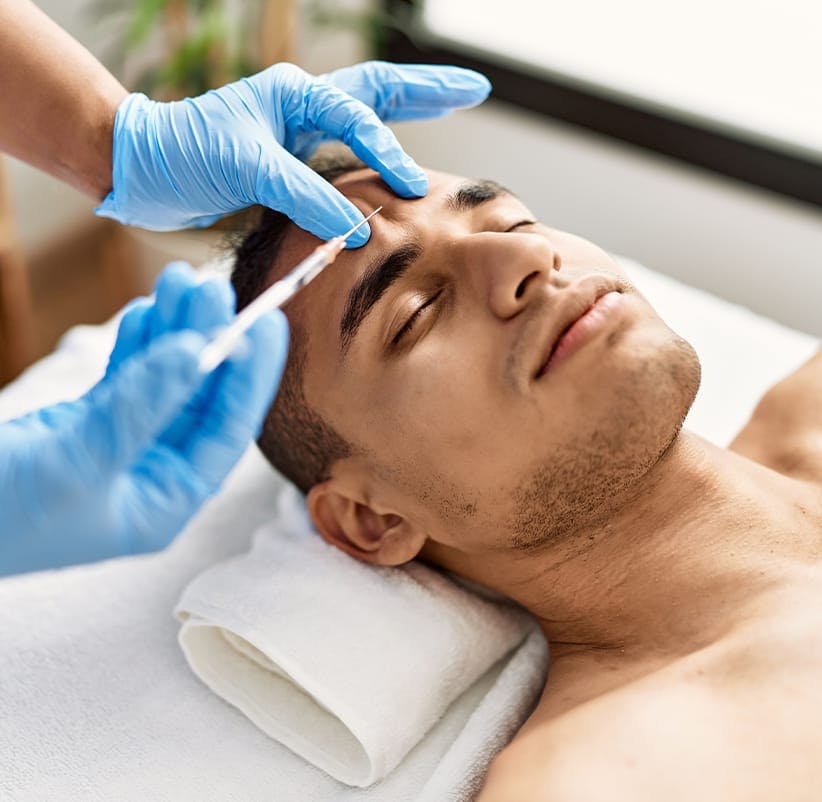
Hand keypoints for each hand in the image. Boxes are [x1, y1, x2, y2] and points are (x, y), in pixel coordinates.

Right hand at [0, 264, 287, 575]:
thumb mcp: (77, 461)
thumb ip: (140, 406)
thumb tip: (199, 353)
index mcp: (163, 503)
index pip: (227, 432)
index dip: (252, 376)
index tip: (268, 323)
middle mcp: (151, 475)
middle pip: (199, 398)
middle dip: (211, 341)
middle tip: (216, 287)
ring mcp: (120, 447)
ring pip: (164, 380)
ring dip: (175, 332)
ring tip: (185, 281)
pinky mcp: (86, 424)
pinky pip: (127, 376)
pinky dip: (138, 342)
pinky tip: (152, 310)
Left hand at [95, 60, 490, 241]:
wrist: (143, 169)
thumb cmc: (185, 154)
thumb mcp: (248, 168)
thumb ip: (305, 194)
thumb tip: (358, 228)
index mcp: (295, 92)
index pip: (359, 118)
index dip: (390, 153)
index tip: (413, 190)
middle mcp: (302, 104)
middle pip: (380, 89)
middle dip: (428, 89)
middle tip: (474, 86)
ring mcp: (298, 128)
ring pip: (367, 113)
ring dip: (409, 109)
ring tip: (449, 102)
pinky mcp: (290, 157)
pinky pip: (346, 149)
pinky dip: (377, 149)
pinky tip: (394, 157)